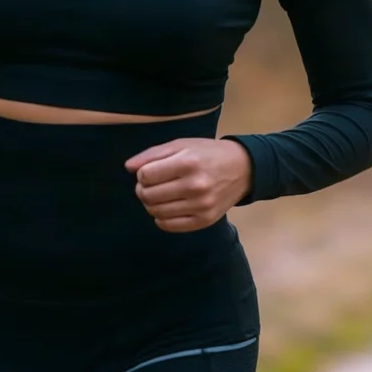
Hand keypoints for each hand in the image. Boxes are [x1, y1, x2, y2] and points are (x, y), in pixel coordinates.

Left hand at [125, 138, 251, 232]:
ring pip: (156, 212)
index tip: (150, 171)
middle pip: (148, 195)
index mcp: (188, 163)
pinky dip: (161, 218)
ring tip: (159, 195)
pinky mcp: (205, 220)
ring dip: (151, 204)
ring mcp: (201, 206)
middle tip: (150, 185)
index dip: (142, 174)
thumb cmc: (207, 153)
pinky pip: (170, 226)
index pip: (146, 175)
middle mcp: (195, 186)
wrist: (243, 168)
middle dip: (143, 190)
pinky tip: (167, 208)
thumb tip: (128, 167)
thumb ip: (152, 154)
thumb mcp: (181, 145)